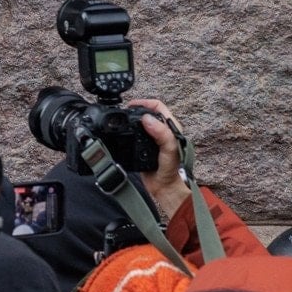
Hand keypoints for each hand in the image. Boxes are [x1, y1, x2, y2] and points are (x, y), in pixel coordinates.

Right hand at [128, 98, 190, 219]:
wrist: (164, 189)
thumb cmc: (171, 171)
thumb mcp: (169, 151)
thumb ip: (163, 135)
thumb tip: (148, 119)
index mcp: (171, 128)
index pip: (158, 107)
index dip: (144, 103)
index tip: (131, 107)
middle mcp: (162, 131)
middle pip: (147, 112)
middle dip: (135, 109)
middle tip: (123, 112)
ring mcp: (152, 139)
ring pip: (140, 122)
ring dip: (131, 119)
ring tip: (121, 121)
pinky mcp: (143, 146)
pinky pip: (133, 133)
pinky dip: (127, 130)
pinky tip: (122, 133)